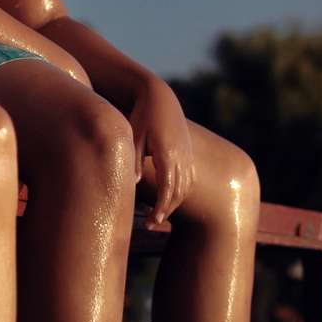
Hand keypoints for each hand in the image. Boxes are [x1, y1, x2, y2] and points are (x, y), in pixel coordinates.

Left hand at [129, 77, 195, 223]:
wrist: (161, 96)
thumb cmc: (144, 114)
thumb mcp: (135, 135)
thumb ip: (134, 160)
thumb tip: (130, 183)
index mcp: (168, 153)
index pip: (167, 188)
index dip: (161, 207)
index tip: (152, 221)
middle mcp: (182, 156)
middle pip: (178, 191)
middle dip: (166, 210)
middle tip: (152, 225)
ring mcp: (187, 154)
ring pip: (186, 186)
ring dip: (175, 203)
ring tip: (159, 215)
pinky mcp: (188, 152)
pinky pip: (190, 177)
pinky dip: (182, 191)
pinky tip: (172, 199)